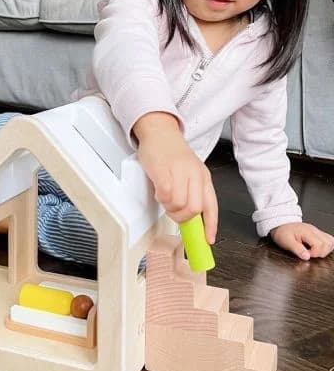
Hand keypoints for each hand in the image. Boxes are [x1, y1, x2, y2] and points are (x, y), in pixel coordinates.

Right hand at [134, 112, 217, 243]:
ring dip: (168, 206)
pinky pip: (165, 194)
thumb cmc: (171, 153)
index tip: (207, 239)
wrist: (159, 131)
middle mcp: (195, 174)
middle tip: (173, 211)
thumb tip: (190, 217)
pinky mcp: (164, 170)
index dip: (210, 226)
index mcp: (203, 176)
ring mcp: (180, 171)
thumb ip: (191, 192)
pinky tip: (158, 190)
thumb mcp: (188, 172)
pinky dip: (160, 197)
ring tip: (164, 197)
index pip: (211, 206)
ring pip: (179, 204)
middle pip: (194, 209)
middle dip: (182, 217)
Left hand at [270, 222, 333, 259]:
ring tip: (313, 251)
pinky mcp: (317, 233)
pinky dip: (325, 246)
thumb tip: (307, 257)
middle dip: (320, 252)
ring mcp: (316, 231)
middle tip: (309, 253)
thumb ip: (297, 249)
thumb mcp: (286, 242)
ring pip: (330, 241)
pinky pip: (328, 240)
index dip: (314, 253)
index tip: (306, 254)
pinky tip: (317, 248)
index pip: (320, 244)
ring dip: (324, 249)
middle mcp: (314, 230)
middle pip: (328, 243)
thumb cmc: (282, 232)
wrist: (280, 225)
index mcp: (306, 232)